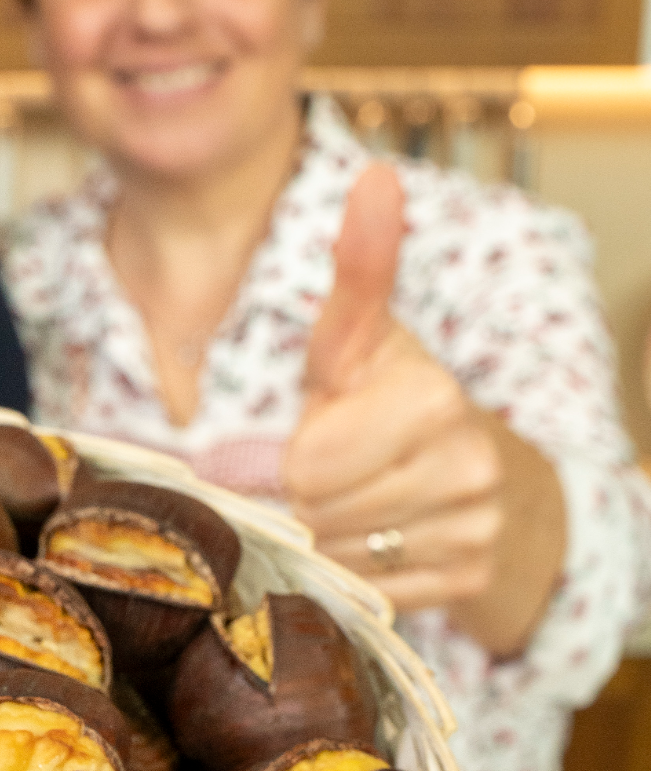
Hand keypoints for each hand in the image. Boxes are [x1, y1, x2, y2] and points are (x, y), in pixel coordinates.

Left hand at [281, 163, 564, 656]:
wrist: (483, 473)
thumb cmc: (390, 396)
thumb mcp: (361, 334)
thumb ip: (359, 268)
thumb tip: (376, 178)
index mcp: (429, 394)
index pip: (305, 465)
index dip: (288, 455)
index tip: (309, 433)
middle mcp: (464, 462)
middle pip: (313, 513)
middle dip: (298, 496)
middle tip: (318, 471)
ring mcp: (474, 527)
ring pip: (337, 557)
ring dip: (322, 536)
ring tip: (347, 500)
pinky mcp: (471, 579)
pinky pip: (369, 593)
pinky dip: (356, 573)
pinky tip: (374, 537)